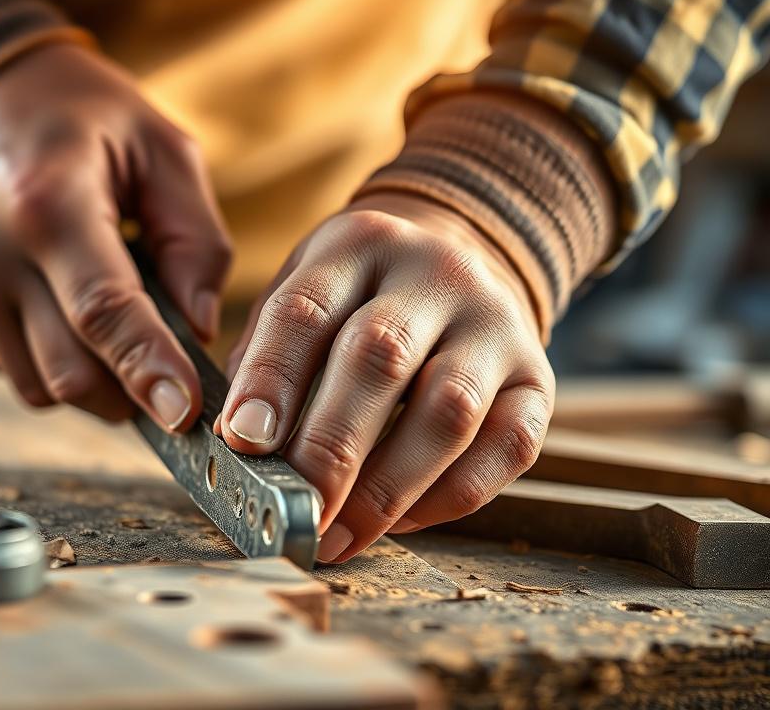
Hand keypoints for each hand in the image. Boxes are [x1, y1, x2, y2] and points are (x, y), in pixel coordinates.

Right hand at [0, 43, 231, 429]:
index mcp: (48, 206)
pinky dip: (44, 357)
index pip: (104, 313)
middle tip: (167, 370)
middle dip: (130, 391)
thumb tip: (198, 329)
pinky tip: (52, 302)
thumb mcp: (162, 147)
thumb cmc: (78, 118)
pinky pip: (7, 371)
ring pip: (38, 387)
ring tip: (104, 313)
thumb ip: (195, 239)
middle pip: (71, 374)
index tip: (183, 415)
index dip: (148, 371)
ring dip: (89, 376)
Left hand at [216, 193, 553, 562]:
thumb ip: (270, 355)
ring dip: (387, 489)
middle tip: (292, 511)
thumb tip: (245, 447)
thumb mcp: (307, 288)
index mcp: (360, 244)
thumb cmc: (364, 293)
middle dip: (329, 449)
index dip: (271, 381)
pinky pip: (506, 449)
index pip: (308, 309)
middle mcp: (435, 274)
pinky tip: (400, 521)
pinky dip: (448, 498)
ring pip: (449, 411)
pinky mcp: (538, 380)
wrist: (469, 256)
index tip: (243, 445)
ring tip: (337, 536)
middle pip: (380, 359)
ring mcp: (496, 325)